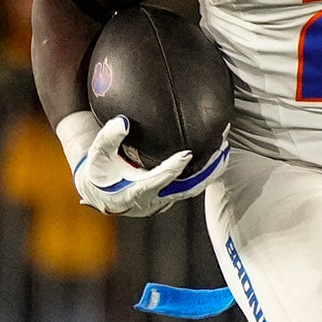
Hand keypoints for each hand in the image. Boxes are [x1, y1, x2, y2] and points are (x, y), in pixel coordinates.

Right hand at [58, 111, 223, 216]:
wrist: (98, 191)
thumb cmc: (97, 170)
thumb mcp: (96, 153)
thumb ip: (108, 137)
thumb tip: (124, 122)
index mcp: (134, 192)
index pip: (158, 181)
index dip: (173, 169)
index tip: (188, 154)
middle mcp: (153, 200)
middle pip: (187, 189)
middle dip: (207, 172)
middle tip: (222, 150)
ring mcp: (163, 200)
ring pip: (192, 188)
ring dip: (210, 172)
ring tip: (226, 151)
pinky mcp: (169, 197)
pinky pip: (190, 186)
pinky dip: (204, 172)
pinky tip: (215, 154)